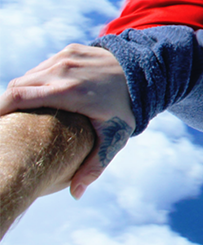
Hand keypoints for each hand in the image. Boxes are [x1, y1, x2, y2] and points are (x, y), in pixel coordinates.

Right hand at [0, 44, 134, 198]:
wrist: (147, 71)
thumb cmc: (127, 108)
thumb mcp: (114, 137)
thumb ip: (94, 165)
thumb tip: (76, 194)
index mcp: (68, 91)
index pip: (17, 97)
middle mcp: (63, 70)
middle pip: (16, 86)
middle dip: (6, 104)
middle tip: (6, 124)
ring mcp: (66, 57)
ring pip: (28, 75)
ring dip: (21, 92)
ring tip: (19, 113)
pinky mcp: (70, 50)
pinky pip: (44, 66)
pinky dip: (37, 80)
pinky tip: (39, 96)